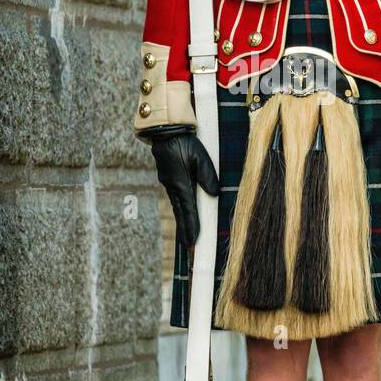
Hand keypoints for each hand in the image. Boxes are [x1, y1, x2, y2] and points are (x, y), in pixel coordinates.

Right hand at [140, 124, 219, 247]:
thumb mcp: (200, 157)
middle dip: (185, 231)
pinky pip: (176, 199)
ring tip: (186, 240)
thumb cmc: (184, 142)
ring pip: (178, 207)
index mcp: (181, 183)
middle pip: (181, 214)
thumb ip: (208, 175)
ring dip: (182, 223)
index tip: (192, 242)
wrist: (166, 131)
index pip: (188, 210)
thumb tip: (214, 193)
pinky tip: (183, 217)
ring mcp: (169, 183)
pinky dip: (180, 211)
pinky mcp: (169, 179)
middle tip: (188, 249)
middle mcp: (173, 186)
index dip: (190, 227)